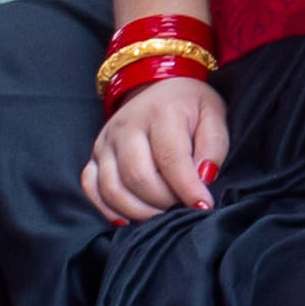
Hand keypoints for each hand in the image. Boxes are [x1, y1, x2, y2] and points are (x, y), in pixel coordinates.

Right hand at [84, 75, 227, 220]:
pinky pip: (91, 187)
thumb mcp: (213, 116)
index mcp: (159, 114)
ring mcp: (105, 142)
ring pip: (112, 188)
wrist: (158, 87)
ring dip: (139, 211)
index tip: (203, 206)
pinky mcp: (95, 155)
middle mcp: (126, 127)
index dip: (187, 188)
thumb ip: (213, 147)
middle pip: (138, 177)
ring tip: (163, 217)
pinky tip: (129, 219)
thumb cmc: (190, 106)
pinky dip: (107, 208)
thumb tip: (204, 178)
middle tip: (183, 210)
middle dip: (164, 203)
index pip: (170, 158)